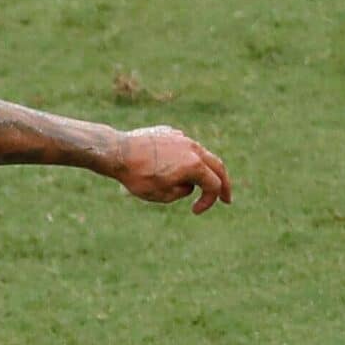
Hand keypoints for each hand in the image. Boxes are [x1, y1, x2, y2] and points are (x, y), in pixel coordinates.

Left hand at [110, 125, 232, 213]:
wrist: (117, 152)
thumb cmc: (137, 176)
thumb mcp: (161, 195)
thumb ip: (181, 192)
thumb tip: (188, 184)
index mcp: (194, 165)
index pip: (214, 185)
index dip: (209, 201)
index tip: (195, 211)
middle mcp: (193, 148)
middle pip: (217, 166)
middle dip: (224, 184)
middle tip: (226, 198)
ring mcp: (182, 138)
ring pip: (201, 154)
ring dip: (205, 169)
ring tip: (202, 181)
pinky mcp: (169, 133)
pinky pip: (184, 146)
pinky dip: (187, 158)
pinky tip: (177, 166)